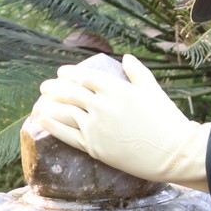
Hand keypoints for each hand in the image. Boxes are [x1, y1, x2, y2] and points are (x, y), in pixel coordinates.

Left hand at [33, 54, 210, 190]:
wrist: (172, 153)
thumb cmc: (167, 120)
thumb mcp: (154, 90)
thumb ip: (138, 72)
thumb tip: (127, 57)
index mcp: (115, 89)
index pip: (82, 77)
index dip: (68, 73)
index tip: (61, 72)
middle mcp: (101, 106)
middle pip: (68, 93)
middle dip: (52, 88)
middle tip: (44, 88)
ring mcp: (95, 127)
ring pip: (62, 112)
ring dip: (47, 106)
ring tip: (39, 104)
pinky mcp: (94, 147)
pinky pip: (66, 134)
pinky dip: (51, 125)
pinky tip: (42, 120)